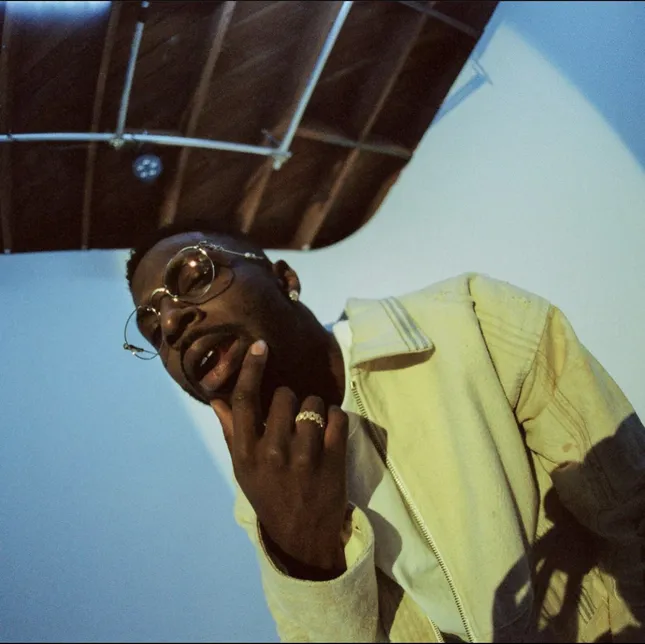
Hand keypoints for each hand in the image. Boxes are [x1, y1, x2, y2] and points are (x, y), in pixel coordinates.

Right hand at [211, 340, 349, 578]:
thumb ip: (232, 431)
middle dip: (291, 401)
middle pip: (285, 396)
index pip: (245, 400)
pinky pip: (338, 417)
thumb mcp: (243, 469)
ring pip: (313, 404)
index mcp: (247, 453)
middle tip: (293, 419)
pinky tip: (329, 434)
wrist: (302, 537)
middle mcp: (273, 453)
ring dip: (315, 411)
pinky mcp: (334, 460)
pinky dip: (336, 419)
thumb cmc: (268, 496)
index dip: (252, 368)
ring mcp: (305, 458)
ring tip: (312, 430)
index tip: (260, 345)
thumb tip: (218, 397)